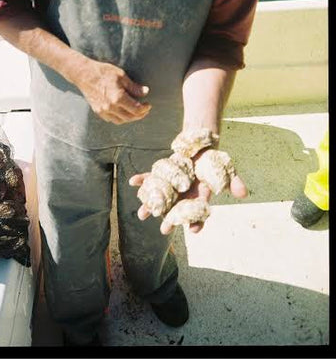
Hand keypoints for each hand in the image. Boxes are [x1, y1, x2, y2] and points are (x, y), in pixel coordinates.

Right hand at [75, 58, 150, 124]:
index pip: (136, 109)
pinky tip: (123, 112)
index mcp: (117, 98)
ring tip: (136, 112)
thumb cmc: (103, 72)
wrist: (84, 74)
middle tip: (145, 110)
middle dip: (139, 115)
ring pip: (120, 121)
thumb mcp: (121, 76)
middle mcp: (110, 107)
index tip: (148, 104)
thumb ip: (134, 87)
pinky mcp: (97, 111)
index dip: (144, 109)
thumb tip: (145, 92)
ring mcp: (103, 111)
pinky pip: (112, 119)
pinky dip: (120, 118)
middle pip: (129, 117)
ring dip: (130, 118)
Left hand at [129, 148, 247, 234]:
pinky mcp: (162, 173)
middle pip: (176, 209)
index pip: (198, 212)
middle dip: (170, 220)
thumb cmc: (213, 161)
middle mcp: (183, 194)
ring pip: (160, 197)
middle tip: (164, 230)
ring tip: (142, 215)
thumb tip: (244, 193)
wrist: (200, 145)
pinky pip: (151, 178)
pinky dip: (142, 179)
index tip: (193, 231)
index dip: (196, 222)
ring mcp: (171, 185)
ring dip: (150, 205)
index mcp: (198, 196)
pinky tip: (133, 181)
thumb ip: (233, 182)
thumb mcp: (226, 170)